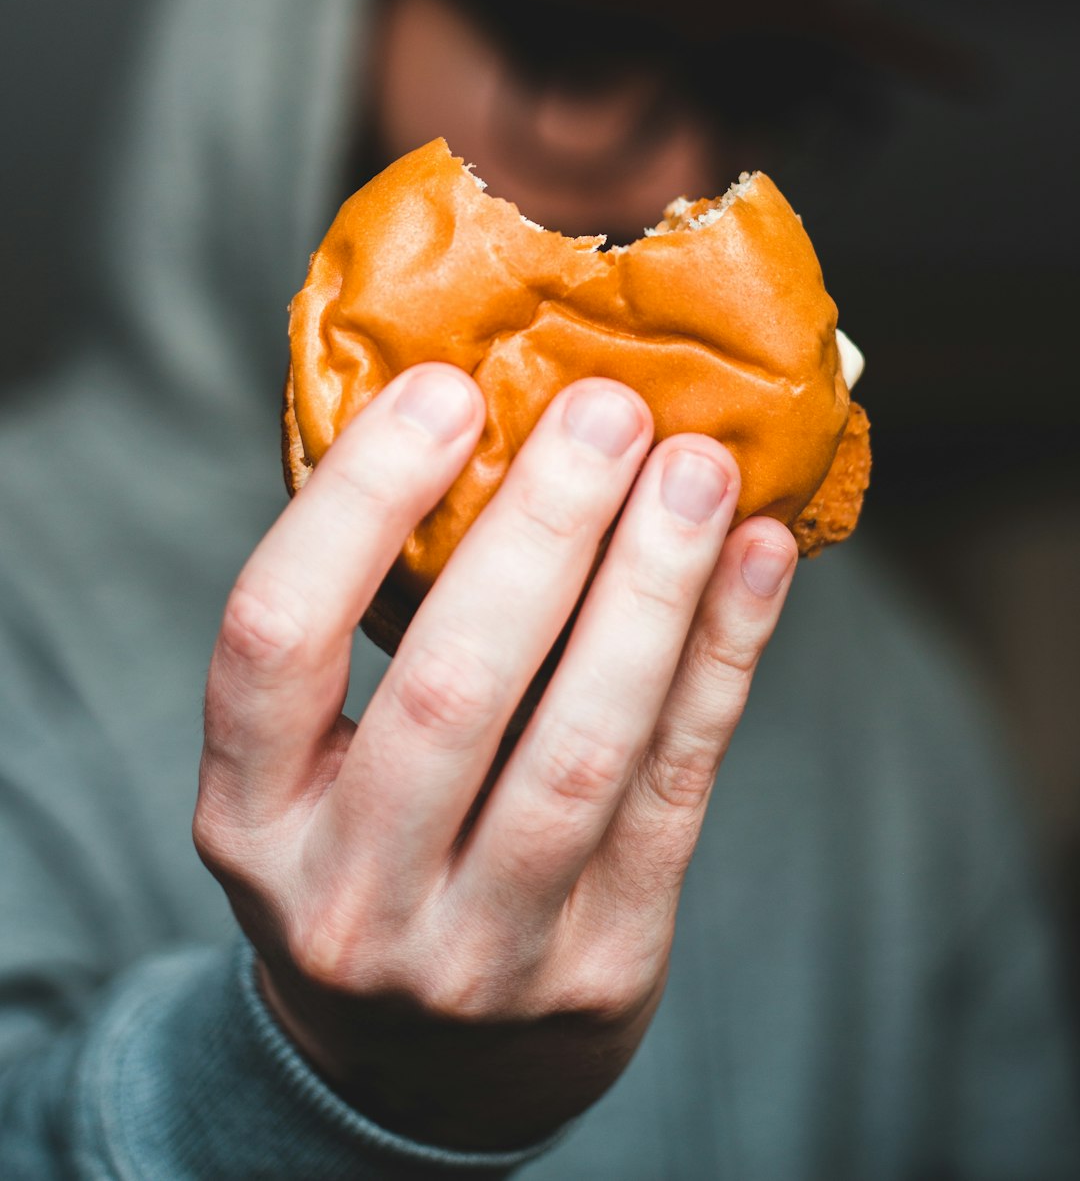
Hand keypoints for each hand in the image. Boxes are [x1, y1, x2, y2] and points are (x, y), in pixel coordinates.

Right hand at [194, 364, 795, 1150]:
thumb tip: (490, 416)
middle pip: (451, 691)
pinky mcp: (603, 961)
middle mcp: (349, 897)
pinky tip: (754, 558)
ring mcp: (480, 949)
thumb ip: (372, 626)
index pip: (273, 638)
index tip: (443, 389)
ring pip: (581, 746)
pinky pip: (676, 783)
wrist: (429, 1063)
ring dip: (653, 588)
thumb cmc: (372, 851)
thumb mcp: (312, 766)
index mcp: (249, 817)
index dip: (358, 502)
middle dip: (542, 531)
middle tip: (607, 407)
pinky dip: (724, 657)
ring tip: (699, 466)